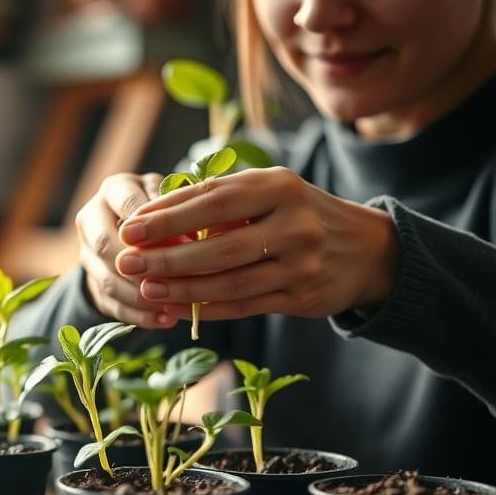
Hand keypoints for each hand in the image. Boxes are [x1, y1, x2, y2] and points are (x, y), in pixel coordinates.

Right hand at [75, 173, 177, 327]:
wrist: (136, 228)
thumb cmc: (167, 208)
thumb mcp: (174, 198)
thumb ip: (179, 212)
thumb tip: (192, 240)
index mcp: (114, 190)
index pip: (127, 205)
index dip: (152, 226)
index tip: (183, 242)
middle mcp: (92, 218)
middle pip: (106, 245)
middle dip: (139, 266)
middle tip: (172, 279)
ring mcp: (87, 254)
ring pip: (107, 280)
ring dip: (140, 296)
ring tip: (174, 305)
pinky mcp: (92, 284)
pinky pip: (112, 305)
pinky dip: (140, 316)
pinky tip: (166, 320)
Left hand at [115, 166, 400, 320]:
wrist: (368, 250)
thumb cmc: (299, 213)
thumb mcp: (270, 192)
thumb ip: (220, 199)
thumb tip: (154, 215)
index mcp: (280, 187)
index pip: (214, 200)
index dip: (168, 216)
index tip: (131, 227)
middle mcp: (294, 223)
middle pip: (219, 246)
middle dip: (167, 256)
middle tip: (127, 261)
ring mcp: (301, 264)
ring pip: (230, 281)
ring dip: (182, 287)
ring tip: (145, 286)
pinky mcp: (303, 297)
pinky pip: (245, 305)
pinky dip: (207, 307)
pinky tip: (175, 307)